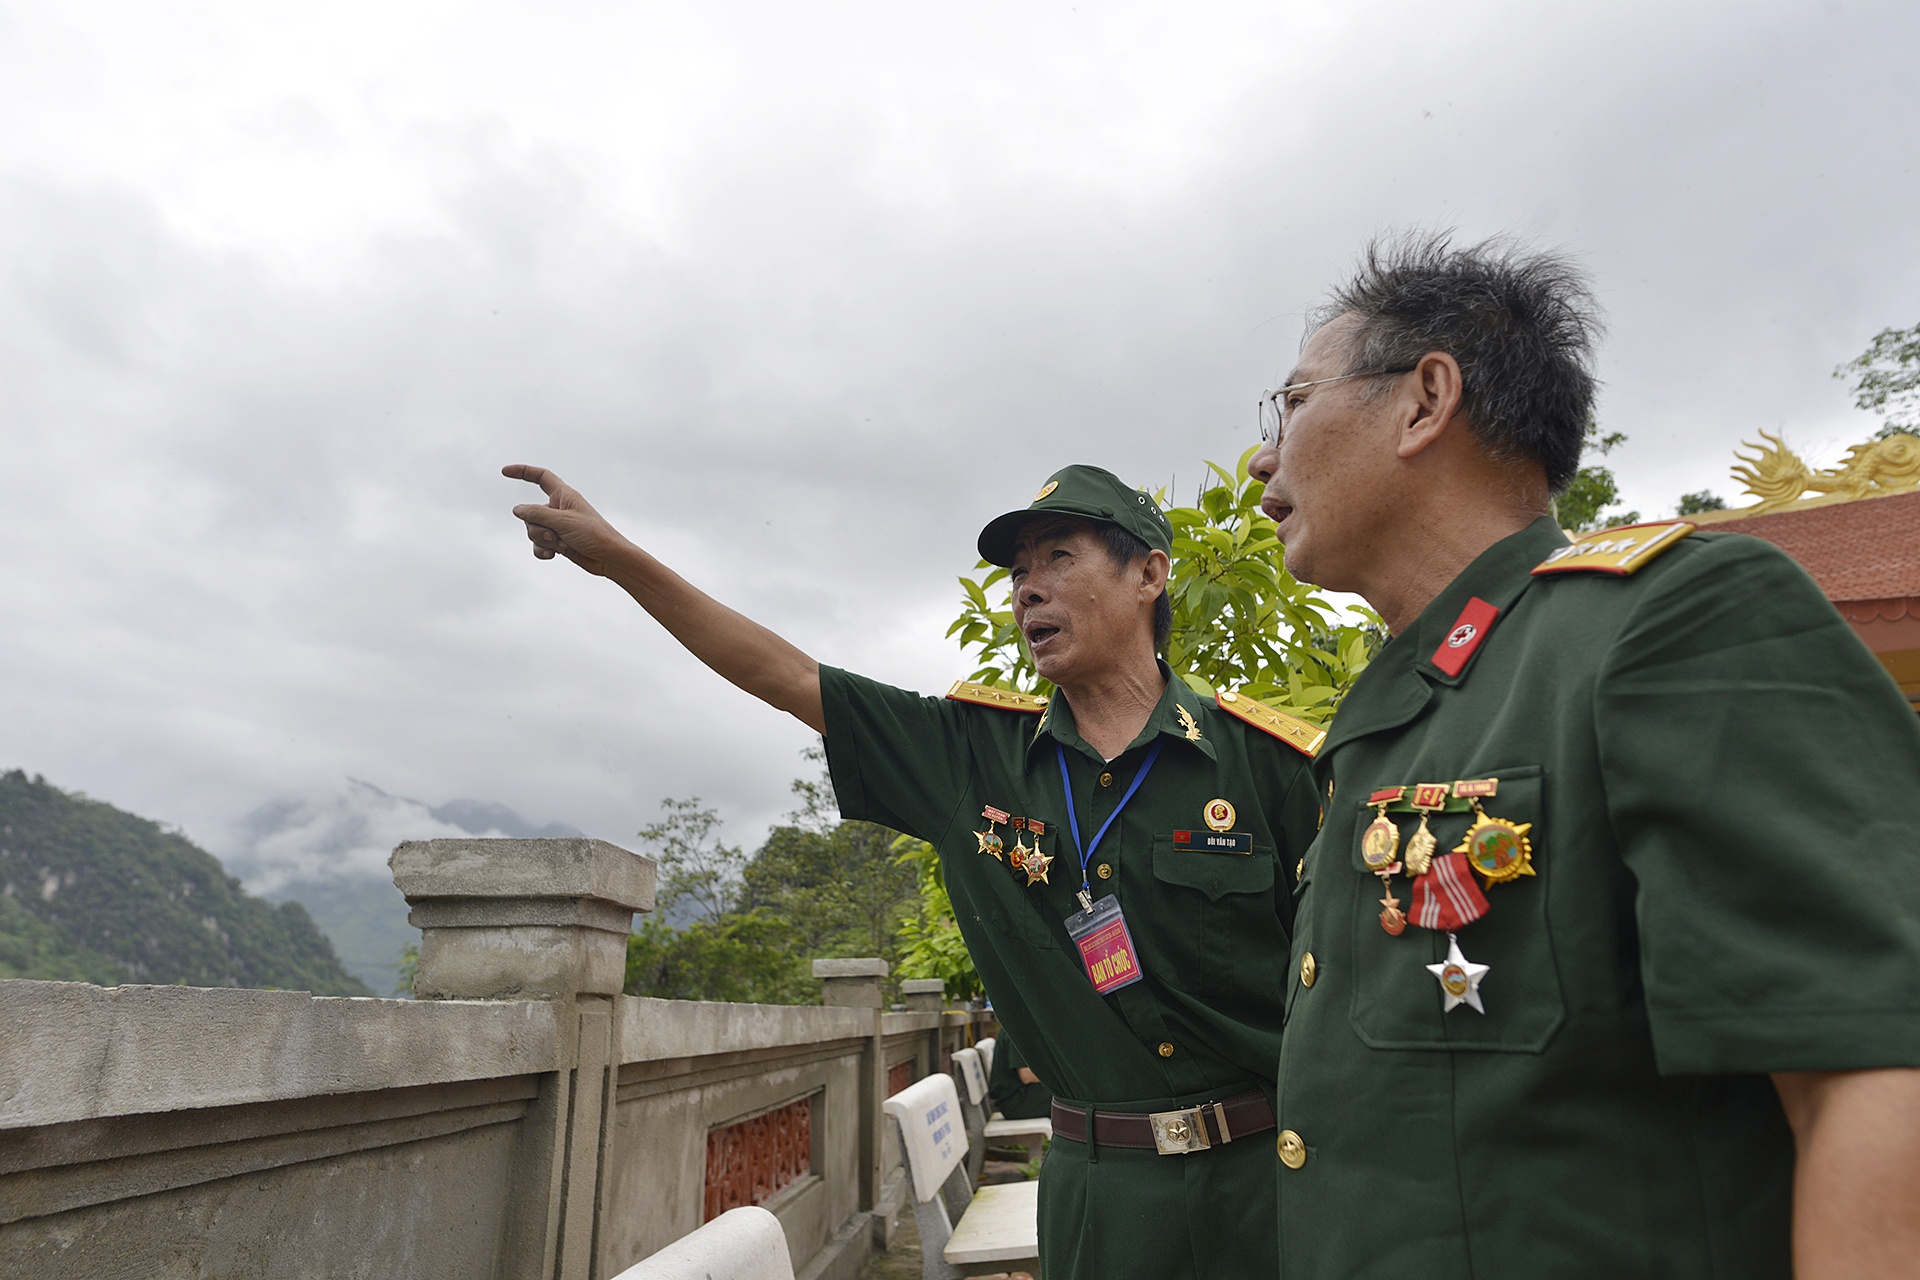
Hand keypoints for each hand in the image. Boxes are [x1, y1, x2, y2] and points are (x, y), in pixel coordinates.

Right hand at [504, 464, 626, 575]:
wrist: (609, 558)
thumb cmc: (593, 534)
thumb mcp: (562, 521)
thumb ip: (537, 514)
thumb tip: (517, 510)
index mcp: (564, 495)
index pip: (541, 477)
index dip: (523, 472)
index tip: (505, 472)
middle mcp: (559, 509)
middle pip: (530, 512)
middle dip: (536, 526)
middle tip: (555, 534)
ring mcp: (557, 526)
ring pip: (532, 530)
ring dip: (542, 539)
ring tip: (560, 544)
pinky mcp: (558, 542)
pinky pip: (538, 545)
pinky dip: (543, 550)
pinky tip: (553, 555)